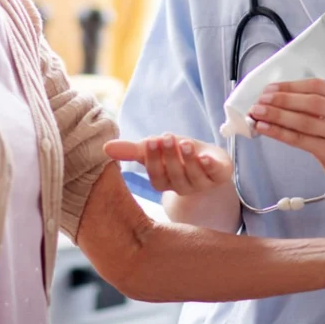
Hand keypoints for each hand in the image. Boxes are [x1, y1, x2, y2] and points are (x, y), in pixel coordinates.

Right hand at [104, 134, 232, 194]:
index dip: (154, 160)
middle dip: (170, 157)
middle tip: (167, 137)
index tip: (151, 141)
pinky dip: (211, 166)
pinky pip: (216, 175)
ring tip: (185, 143)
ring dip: (189, 159)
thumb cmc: (176, 153)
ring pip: (194, 176)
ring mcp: (202, 184)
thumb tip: (104, 147)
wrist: (208, 158)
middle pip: (175, 176)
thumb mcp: (155, 148)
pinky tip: (207, 157)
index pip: (157, 176)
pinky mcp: (220, 176)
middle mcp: (182, 186)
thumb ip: (132, 150)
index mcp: (165, 182)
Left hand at [249, 79, 324, 187]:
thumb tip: (276, 96)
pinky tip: (264, 128)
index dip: (291, 86)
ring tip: (256, 113)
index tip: (270, 88)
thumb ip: (319, 103)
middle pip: (311, 102)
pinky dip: (279, 132)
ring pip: (304, 121)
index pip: (317, 86)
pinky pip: (300, 139)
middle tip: (260, 100)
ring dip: (276, 115)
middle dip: (282, 99)